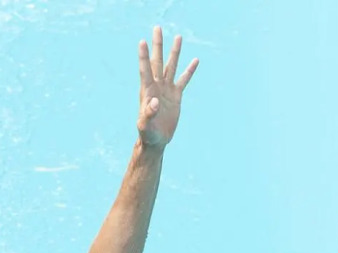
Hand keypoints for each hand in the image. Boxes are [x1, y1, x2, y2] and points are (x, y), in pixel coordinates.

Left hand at [137, 26, 197, 148]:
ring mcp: (166, 89)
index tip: (142, 41)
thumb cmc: (147, 134)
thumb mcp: (145, 125)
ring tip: (178, 37)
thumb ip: (148, 114)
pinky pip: (184, 80)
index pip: (145, 69)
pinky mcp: (176, 96)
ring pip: (171, 66)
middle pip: (158, 61)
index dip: (144, 56)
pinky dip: (189, 70)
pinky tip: (195, 60)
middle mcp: (156, 86)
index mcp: (147, 91)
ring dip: (174, 52)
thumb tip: (153, 102)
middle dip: (158, 45)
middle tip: (157, 28)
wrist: (156, 140)